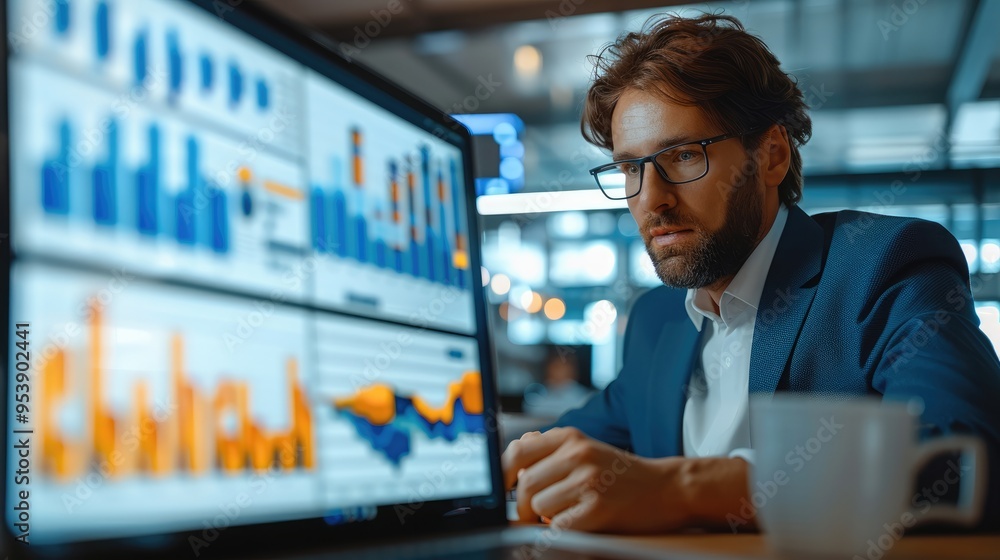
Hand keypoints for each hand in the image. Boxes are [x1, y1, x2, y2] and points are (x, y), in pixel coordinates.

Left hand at [501, 427, 692, 532]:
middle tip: (534, 514)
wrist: (668, 488)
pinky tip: (578, 523)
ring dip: (546, 518)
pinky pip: (558, 526)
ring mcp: (589, 480)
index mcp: (570, 437)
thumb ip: (549, 452)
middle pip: (524, 486)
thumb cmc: (620, 474)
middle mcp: (578, 453)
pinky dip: (562, 530)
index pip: (517, 451)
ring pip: (538, 507)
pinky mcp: (598, 508)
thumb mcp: (585, 450)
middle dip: (524, 507)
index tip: (502, 490)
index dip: (502, 475)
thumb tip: (510, 462)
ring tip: (567, 514)